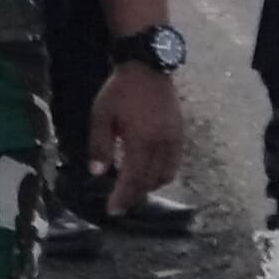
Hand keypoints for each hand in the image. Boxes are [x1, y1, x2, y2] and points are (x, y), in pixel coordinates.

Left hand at [87, 62, 184, 209]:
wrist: (148, 68)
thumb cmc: (120, 91)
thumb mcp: (101, 115)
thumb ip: (100, 146)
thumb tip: (98, 173)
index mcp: (142, 141)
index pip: (133, 178)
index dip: (123, 197)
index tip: (112, 210)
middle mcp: (163, 145)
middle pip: (150, 181)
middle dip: (134, 196)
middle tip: (119, 204)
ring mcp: (175, 141)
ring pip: (166, 176)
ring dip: (149, 187)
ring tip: (131, 190)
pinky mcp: (180, 135)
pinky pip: (174, 164)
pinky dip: (161, 175)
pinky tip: (147, 173)